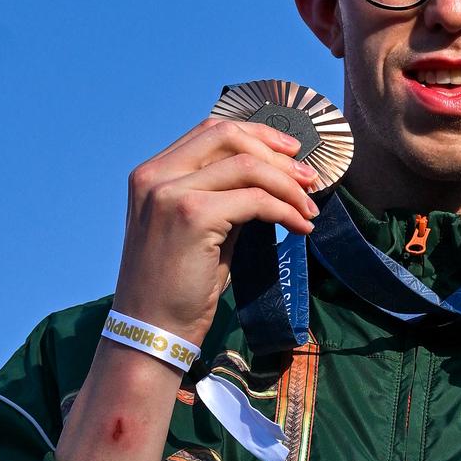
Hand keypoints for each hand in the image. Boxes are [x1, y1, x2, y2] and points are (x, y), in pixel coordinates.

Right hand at [112, 115, 321, 348]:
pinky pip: (254, 199)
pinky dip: (284, 209)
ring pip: (246, 166)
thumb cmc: (176, 288)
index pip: (210, 131)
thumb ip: (222, 197)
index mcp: (152, 173)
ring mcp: (170, 193)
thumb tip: (269, 180)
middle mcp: (155, 175)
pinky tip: (299, 226)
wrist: (152, 329)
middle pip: (229, 137)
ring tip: (308, 209)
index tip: (291, 152)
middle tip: (309, 179)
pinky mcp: (191, 215)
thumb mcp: (197, 229)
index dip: (257, 135)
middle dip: (277, 154)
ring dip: (287, 185)